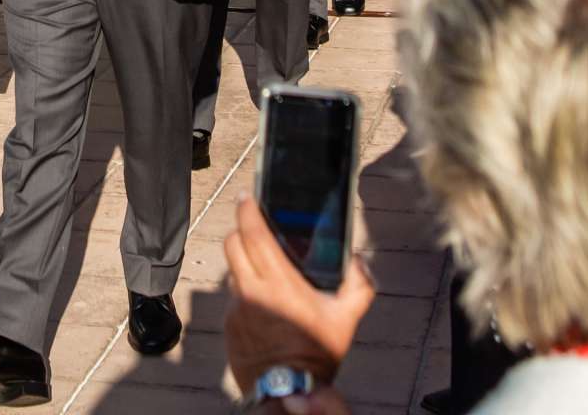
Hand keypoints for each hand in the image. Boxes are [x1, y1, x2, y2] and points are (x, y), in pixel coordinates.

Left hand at [224, 196, 373, 397]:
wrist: (288, 390)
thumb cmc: (316, 355)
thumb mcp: (346, 320)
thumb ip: (359, 287)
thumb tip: (358, 262)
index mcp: (279, 283)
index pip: (253, 234)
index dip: (248, 210)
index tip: (247, 197)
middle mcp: (252, 291)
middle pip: (232, 244)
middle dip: (240, 229)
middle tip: (252, 225)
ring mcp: (236, 309)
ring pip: (232, 271)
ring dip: (243, 262)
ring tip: (262, 266)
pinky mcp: (229, 325)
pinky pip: (233, 298)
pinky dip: (245, 292)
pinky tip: (262, 303)